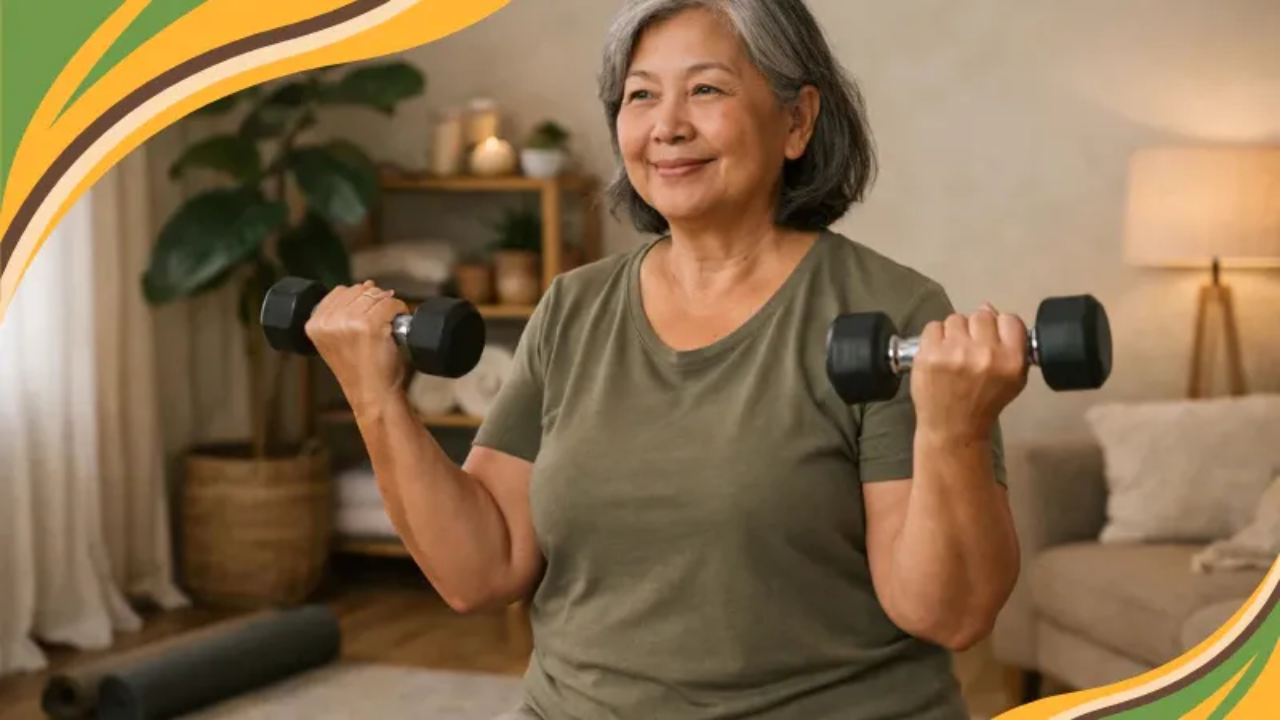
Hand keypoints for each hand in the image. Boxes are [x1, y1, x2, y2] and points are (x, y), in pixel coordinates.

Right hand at [304, 280, 410, 414]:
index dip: (358, 299)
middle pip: (358, 290)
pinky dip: (399, 310)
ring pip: (375, 295)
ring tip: (388, 324)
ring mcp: (349, 322)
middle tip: (381, 320)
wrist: (373, 394)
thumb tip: (368, 285)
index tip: (366, 314)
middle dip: (374, 300)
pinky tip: (396, 326)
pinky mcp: (370, 324)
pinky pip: (390, 303)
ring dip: (388, 305)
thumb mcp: (337, 341)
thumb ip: (342, 314)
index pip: (339, 292)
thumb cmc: (361, 371)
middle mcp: (328, 322)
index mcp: (314, 325)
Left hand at [910, 303, 1028, 443]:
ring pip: (955, 319)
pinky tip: (938, 355)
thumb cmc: (984, 403)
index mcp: (1011, 360)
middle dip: (974, 329)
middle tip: (969, 349)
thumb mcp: (1013, 379)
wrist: (953, 428)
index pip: (1010, 320)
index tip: (991, 339)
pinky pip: (933, 327)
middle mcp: (985, 353)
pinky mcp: (930, 355)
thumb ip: (1010, 344)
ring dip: (953, 333)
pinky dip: (934, 338)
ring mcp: (955, 353)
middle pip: (980, 315)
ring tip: (952, 354)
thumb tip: (988, 308)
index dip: (999, 327)